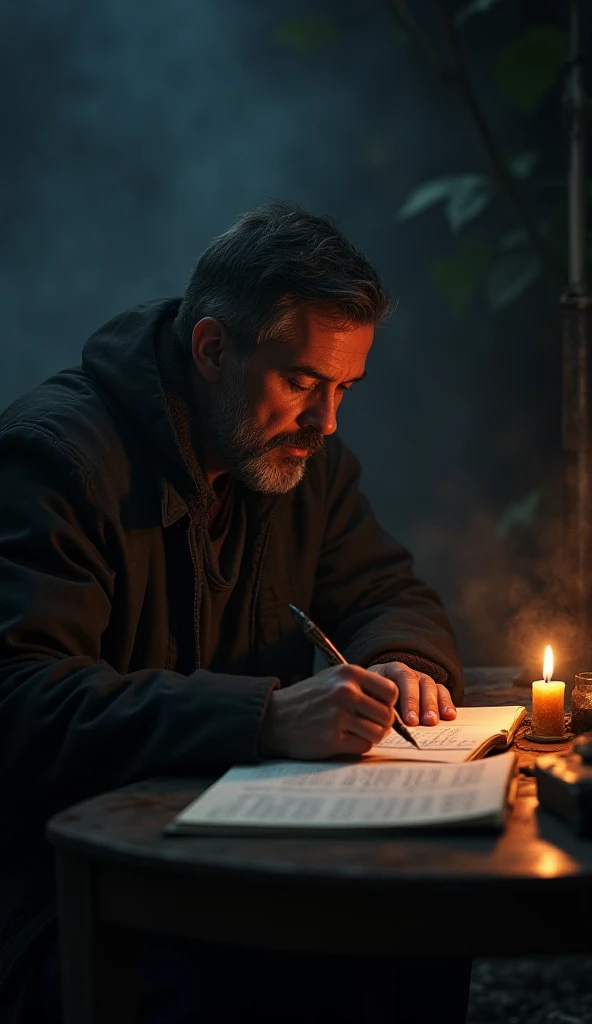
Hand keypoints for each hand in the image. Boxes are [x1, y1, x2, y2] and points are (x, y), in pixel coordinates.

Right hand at [261, 663, 398, 759]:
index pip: (391, 691)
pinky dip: (357, 746)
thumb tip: (393, 706)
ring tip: (354, 732)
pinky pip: (363, 746)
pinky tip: (342, 739)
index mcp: (348, 673)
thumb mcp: (332, 679)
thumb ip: (361, 686)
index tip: (378, 709)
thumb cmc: (307, 699)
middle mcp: (345, 692)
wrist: (274, 718)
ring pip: (378, 733)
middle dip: (381, 724)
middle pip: (387, 715)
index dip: (388, 703)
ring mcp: (338, 716)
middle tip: (366, 725)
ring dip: (370, 736)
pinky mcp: (332, 738)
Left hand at [367, 662, 456, 726]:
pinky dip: (447, 704)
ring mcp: (422, 680)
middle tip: (427, 722)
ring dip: (435, 706)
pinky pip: (442, 693)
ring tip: (435, 722)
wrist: (376, 689)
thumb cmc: (374, 697)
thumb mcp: (372, 697)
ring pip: (432, 688)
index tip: (410, 720)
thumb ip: (379, 706)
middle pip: (420, 683)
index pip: (403, 678)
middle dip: (424, 704)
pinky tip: (450, 716)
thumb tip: (387, 723)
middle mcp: (410, 673)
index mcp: (392, 670)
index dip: (409, 699)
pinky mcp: (433, 689)